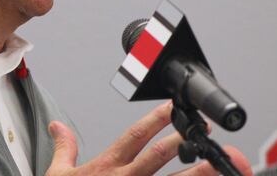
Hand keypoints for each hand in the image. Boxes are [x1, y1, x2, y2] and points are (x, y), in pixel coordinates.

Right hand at [45, 101, 252, 175]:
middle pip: (159, 157)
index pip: (135, 136)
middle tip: (206, 132)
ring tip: (218, 165)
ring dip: (196, 174)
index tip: (173, 107)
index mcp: (107, 166)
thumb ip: (65, 148)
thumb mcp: (58, 174)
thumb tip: (59, 127)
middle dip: (183, 142)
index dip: (155, 119)